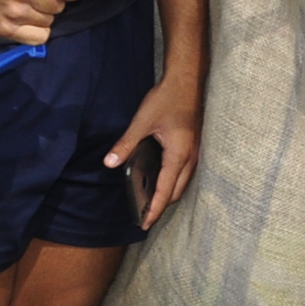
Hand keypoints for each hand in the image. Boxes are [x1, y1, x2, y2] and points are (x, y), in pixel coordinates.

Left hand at [106, 67, 199, 227]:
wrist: (187, 81)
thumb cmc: (166, 99)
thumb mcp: (142, 121)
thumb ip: (126, 144)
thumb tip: (109, 163)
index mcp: (178, 154)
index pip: (165, 190)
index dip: (155, 209)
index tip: (145, 224)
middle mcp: (190, 157)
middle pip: (177, 191)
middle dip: (161, 206)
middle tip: (145, 218)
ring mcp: (195, 152)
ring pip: (183, 183)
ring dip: (168, 195)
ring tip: (151, 203)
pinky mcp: (193, 146)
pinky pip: (184, 173)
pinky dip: (173, 183)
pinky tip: (161, 181)